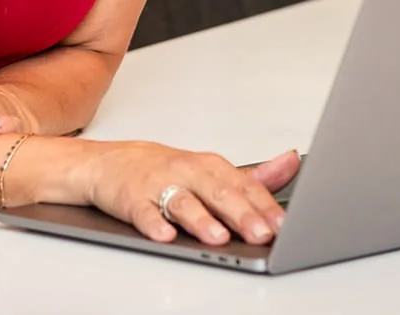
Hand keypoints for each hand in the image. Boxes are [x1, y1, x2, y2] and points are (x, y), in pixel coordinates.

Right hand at [80, 143, 298, 246]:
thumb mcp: (210, 170)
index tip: (282, 224)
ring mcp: (158, 185)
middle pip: (217, 193)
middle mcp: (186, 172)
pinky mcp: (131, 200)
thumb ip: (253, 175)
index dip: (263, 205)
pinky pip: (143, 213)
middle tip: (260, 233)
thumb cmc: (164, 169)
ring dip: (200, 219)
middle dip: (240, 214)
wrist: (108, 163)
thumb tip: (291, 163)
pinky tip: (164, 234)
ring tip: (217, 236)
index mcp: (209, 166)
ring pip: (182, 202)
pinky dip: (153, 223)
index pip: (243, 185)